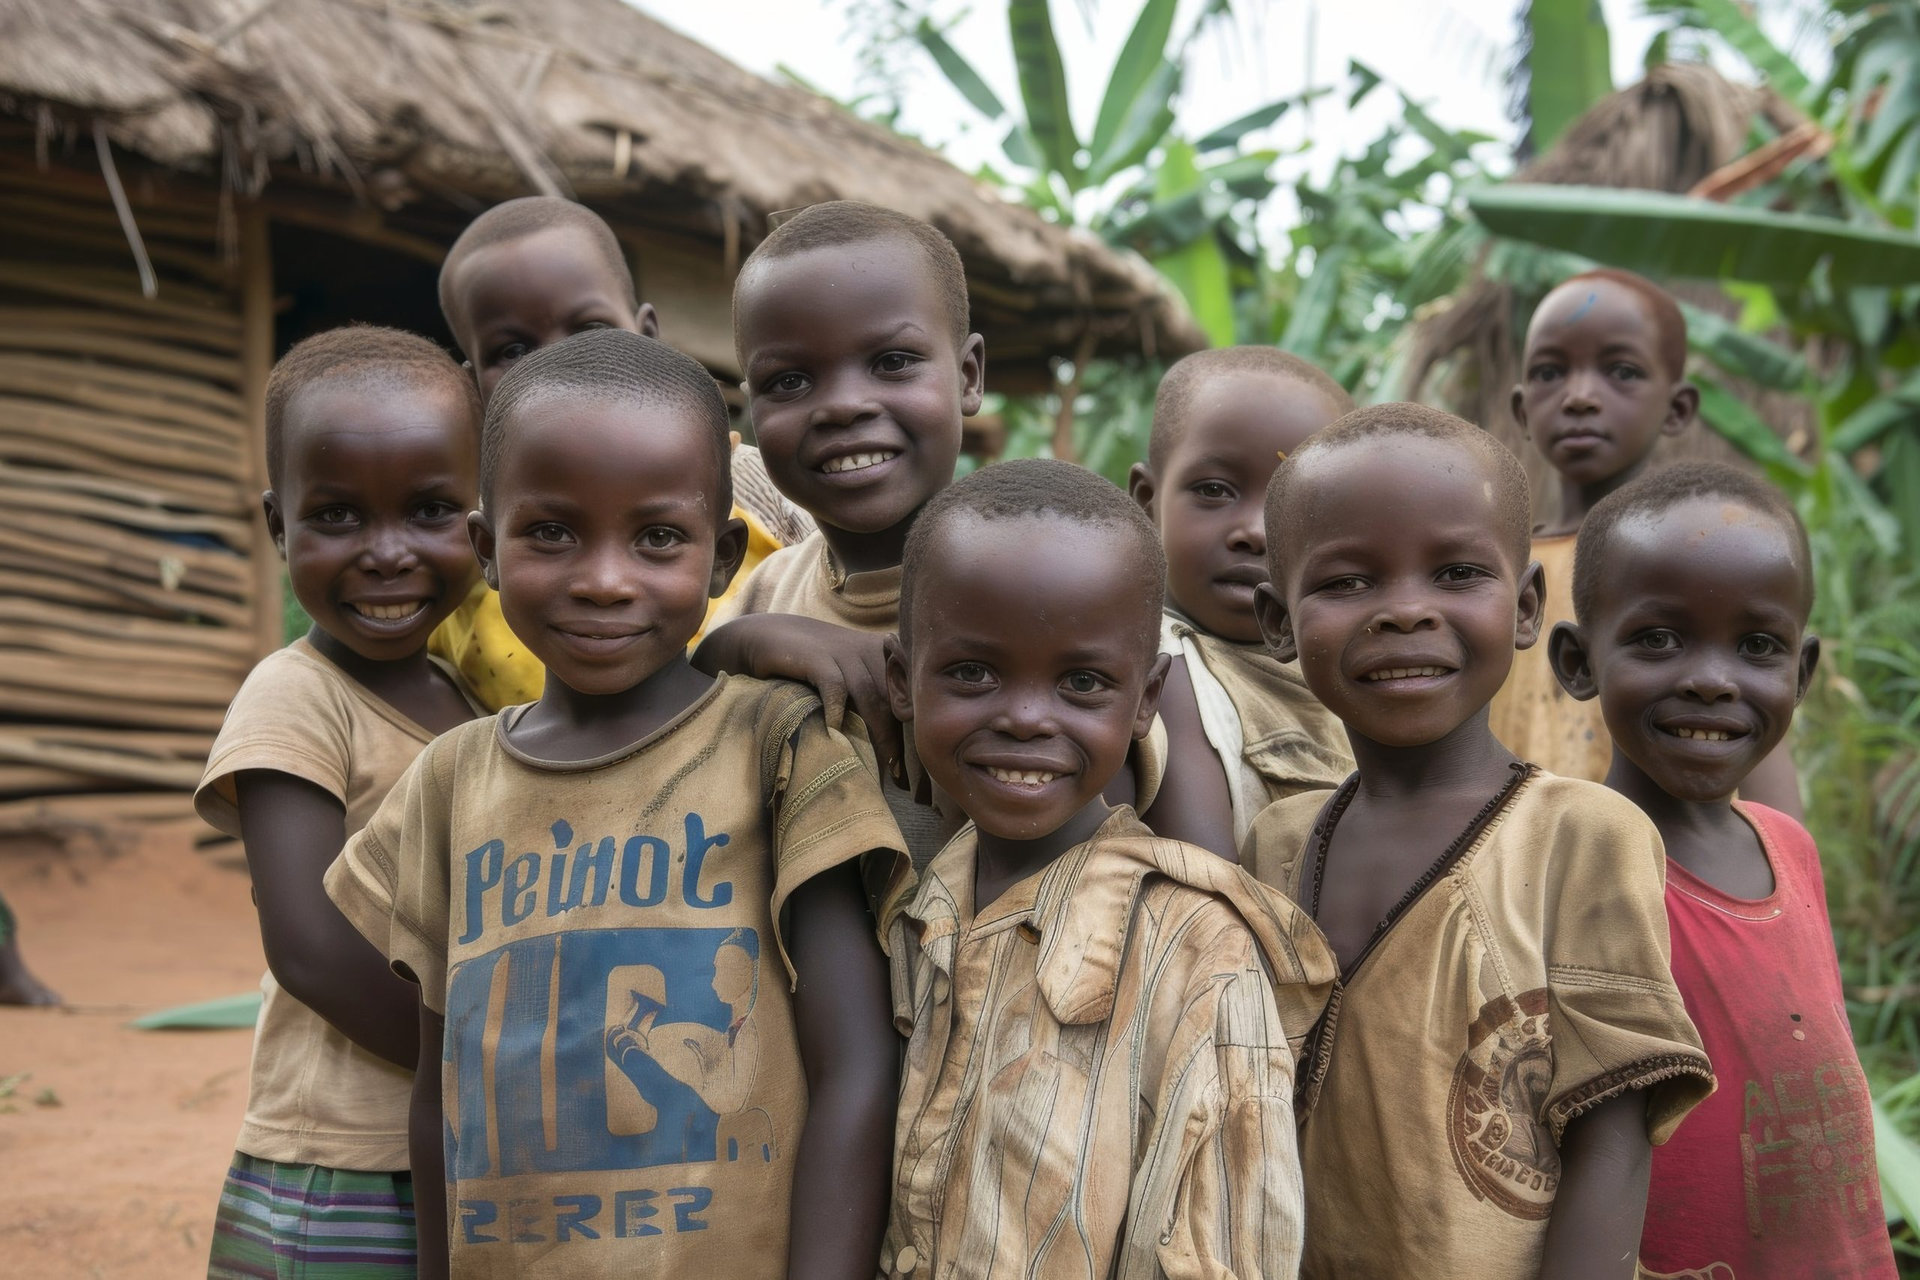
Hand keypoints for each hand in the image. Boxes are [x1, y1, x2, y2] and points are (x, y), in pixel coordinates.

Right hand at [695, 615, 903, 776]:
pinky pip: (835, 686)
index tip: (914, 766)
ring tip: (883, 766)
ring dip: (878, 734)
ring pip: (870, 696)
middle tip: (903, 777)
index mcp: (883, 653)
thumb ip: (873, 699)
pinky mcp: (816, 657)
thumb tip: (896, 750)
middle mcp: (869, 650)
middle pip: (894, 698)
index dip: (915, 728)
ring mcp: (843, 652)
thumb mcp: (849, 675)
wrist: (767, 636)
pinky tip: (837, 733)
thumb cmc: (813, 666)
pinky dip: (838, 710)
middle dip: (900, 739)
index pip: (910, 693)